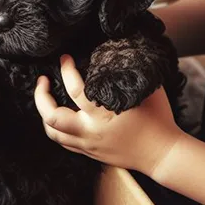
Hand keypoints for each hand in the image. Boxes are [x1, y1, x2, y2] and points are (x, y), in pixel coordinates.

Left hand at [34, 55, 182, 176]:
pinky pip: (64, 142)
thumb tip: (117, 50)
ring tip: (45, 99)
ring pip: (53, 132)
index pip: (75, 89)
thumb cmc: (159, 118)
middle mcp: (91, 131)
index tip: (65, 58)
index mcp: (104, 114)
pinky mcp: (91, 153)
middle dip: (41, 96)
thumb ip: (129, 72)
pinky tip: (59, 117)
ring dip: (44, 114)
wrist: (163, 153)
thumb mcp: (146, 89)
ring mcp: (89, 145)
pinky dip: (56, 128)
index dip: (66, 70)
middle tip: (43, 80)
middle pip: (52, 116)